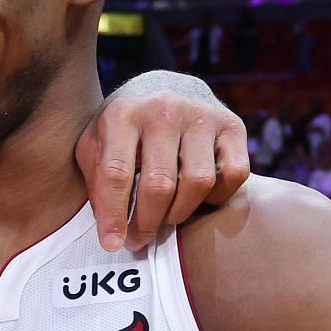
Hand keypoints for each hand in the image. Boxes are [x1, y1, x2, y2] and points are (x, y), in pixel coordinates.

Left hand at [77, 73, 248, 252]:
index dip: (114, 216)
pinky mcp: (232, 124)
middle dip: (147, 223)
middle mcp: (164, 111)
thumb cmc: (124, 127)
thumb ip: (97, 181)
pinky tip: (198, 197)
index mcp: (122, 115)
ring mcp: (201, 115)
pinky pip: (234, 174)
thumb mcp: (96, 144)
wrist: (161, 85)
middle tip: (140, 240)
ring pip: (198, 183)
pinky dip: (217, 196)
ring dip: (180, 212)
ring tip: (166, 217)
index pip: (117, 174)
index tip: (114, 245)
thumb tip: (112, 231)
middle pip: (159, 185)